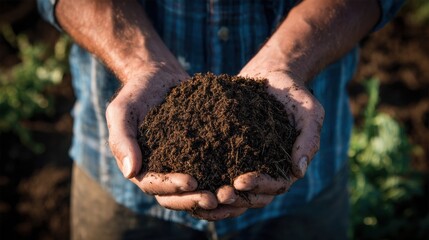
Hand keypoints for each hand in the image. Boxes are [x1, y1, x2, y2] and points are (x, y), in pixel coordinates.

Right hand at [106, 66, 217, 212]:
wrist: (160, 76)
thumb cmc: (137, 92)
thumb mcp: (123, 111)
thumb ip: (122, 140)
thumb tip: (130, 173)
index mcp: (140, 166)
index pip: (153, 185)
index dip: (170, 187)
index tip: (190, 181)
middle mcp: (161, 170)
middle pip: (175, 195)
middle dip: (194, 199)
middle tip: (215, 198)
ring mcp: (181, 163)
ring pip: (194, 189)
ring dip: (211, 195)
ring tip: (229, 195)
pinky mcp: (200, 153)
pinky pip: (210, 170)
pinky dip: (222, 178)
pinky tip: (240, 178)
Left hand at [191, 52, 324, 219]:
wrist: (273, 74)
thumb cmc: (295, 93)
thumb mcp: (310, 112)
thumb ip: (308, 140)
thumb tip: (299, 171)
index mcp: (285, 166)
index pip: (274, 186)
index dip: (258, 186)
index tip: (240, 181)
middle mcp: (265, 169)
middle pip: (252, 194)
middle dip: (236, 197)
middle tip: (218, 195)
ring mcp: (246, 161)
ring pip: (233, 188)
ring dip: (219, 195)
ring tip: (202, 193)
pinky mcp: (228, 150)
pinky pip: (217, 168)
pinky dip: (207, 177)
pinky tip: (190, 175)